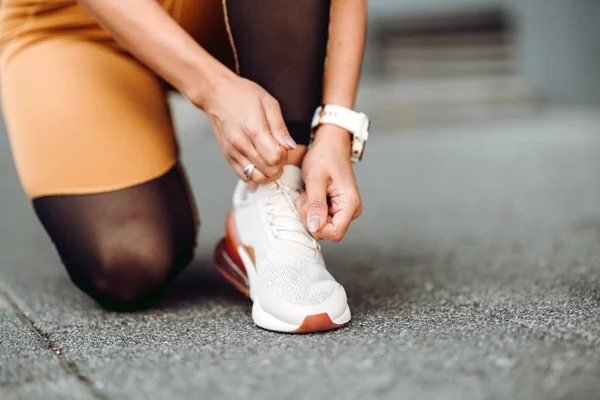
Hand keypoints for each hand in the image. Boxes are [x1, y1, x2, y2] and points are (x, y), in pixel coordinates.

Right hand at [200, 75, 296, 182]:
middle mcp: (241, 144)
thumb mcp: (269, 103)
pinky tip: (259, 163)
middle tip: (279, 153)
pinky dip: (255, 174)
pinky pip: (244, 176)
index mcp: (254, 129)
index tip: (283, 147)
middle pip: (268, 170)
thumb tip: (290, 146)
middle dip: (279, 165)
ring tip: (270, 160)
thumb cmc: (242, 95)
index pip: (275, 158)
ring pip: (256, 177)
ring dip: (268, 173)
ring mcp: (233, 152)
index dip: (284, 156)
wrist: (217, 94)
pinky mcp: (228, 156)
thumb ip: (280, 128)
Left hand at [295, 125, 362, 241]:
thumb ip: (316, 204)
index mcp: (350, 204)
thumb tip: (316, 227)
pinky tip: (311, 195)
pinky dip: (310, 209)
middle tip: (306, 196)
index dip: (317, 226)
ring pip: (321, 226)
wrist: (330, 145)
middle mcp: (351, 210)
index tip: (308, 208)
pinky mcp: (337, 209)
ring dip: (309, 212)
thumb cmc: (324, 157)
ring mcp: (344, 210)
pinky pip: (320, 219)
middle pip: (327, 231)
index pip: (335, 233)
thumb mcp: (315, 179)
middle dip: (310, 217)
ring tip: (309, 193)